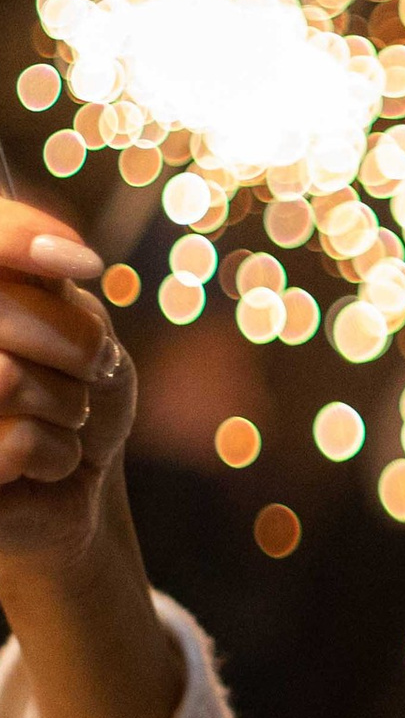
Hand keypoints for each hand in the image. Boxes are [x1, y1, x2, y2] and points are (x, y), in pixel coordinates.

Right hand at [0, 202, 128, 573]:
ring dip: (66, 405)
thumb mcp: (73, 318)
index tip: (84, 264)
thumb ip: (45, 275)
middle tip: (84, 375)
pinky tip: (45, 464)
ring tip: (61, 420)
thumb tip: (70, 259)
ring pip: (5, 380)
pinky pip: (16, 443)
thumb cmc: (71, 391)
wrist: (73, 480)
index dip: (17, 237)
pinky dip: (57, 454)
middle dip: (74, 347)